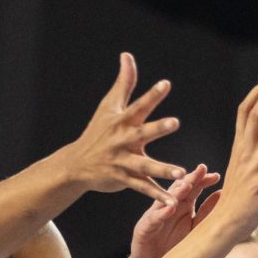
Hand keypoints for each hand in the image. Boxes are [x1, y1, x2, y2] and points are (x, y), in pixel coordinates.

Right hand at [64, 53, 187, 205]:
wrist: (77, 164)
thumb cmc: (97, 132)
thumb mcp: (109, 106)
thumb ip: (124, 82)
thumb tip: (127, 55)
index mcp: (122, 121)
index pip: (139, 105)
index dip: (152, 95)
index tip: (166, 84)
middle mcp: (123, 141)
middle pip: (142, 133)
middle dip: (158, 128)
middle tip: (174, 122)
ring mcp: (123, 161)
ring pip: (145, 166)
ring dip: (162, 169)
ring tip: (180, 173)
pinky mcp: (123, 179)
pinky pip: (143, 188)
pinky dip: (157, 196)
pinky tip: (172, 202)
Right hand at [129, 164, 221, 257]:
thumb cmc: (174, 248)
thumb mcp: (194, 229)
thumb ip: (206, 213)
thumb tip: (222, 194)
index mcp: (181, 206)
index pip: (193, 189)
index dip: (202, 181)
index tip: (216, 176)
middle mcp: (167, 207)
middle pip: (178, 190)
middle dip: (190, 180)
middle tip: (201, 170)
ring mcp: (154, 216)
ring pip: (164, 201)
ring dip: (175, 193)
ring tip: (187, 185)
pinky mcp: (143, 229)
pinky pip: (153, 220)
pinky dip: (161, 214)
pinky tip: (170, 209)